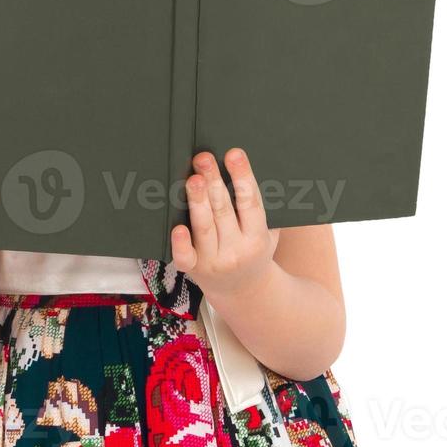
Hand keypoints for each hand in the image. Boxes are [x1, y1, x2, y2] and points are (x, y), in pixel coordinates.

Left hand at [170, 147, 280, 300]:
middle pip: (224, 210)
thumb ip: (261, 207)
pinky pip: (185, 257)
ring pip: (204, 227)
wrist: (246, 293)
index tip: (234, 154)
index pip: (250, 202)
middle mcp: (237, 250)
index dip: (242, 176)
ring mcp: (214, 261)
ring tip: (193, 179)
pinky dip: (180, 243)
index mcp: (257, 237)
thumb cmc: (255, 252)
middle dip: (214, 182)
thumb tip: (245, 169)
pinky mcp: (195, 269)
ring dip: (198, 201)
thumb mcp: (269, 233)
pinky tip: (176, 228)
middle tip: (204, 158)